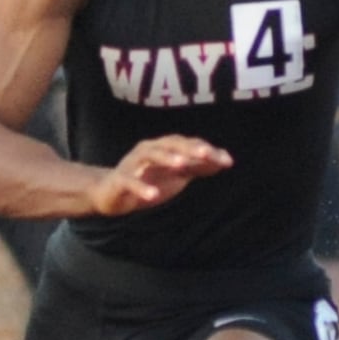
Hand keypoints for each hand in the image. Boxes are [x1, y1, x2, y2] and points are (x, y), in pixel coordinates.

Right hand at [89, 136, 232, 215]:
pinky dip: (141, 187)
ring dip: (165, 158)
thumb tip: (226, 160)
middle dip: (189, 148)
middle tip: (206, 154)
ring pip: (150, 155)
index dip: (207, 151)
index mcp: (164, 148)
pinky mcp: (119, 180)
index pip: (189, 145)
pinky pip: (129, 181)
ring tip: (181, 165)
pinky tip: (153, 195)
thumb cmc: (149, 180)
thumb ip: (199, 166)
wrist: (111, 193)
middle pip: (171, 144)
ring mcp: (133, 164)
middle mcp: (149, 150)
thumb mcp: (177, 174)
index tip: (227, 161)